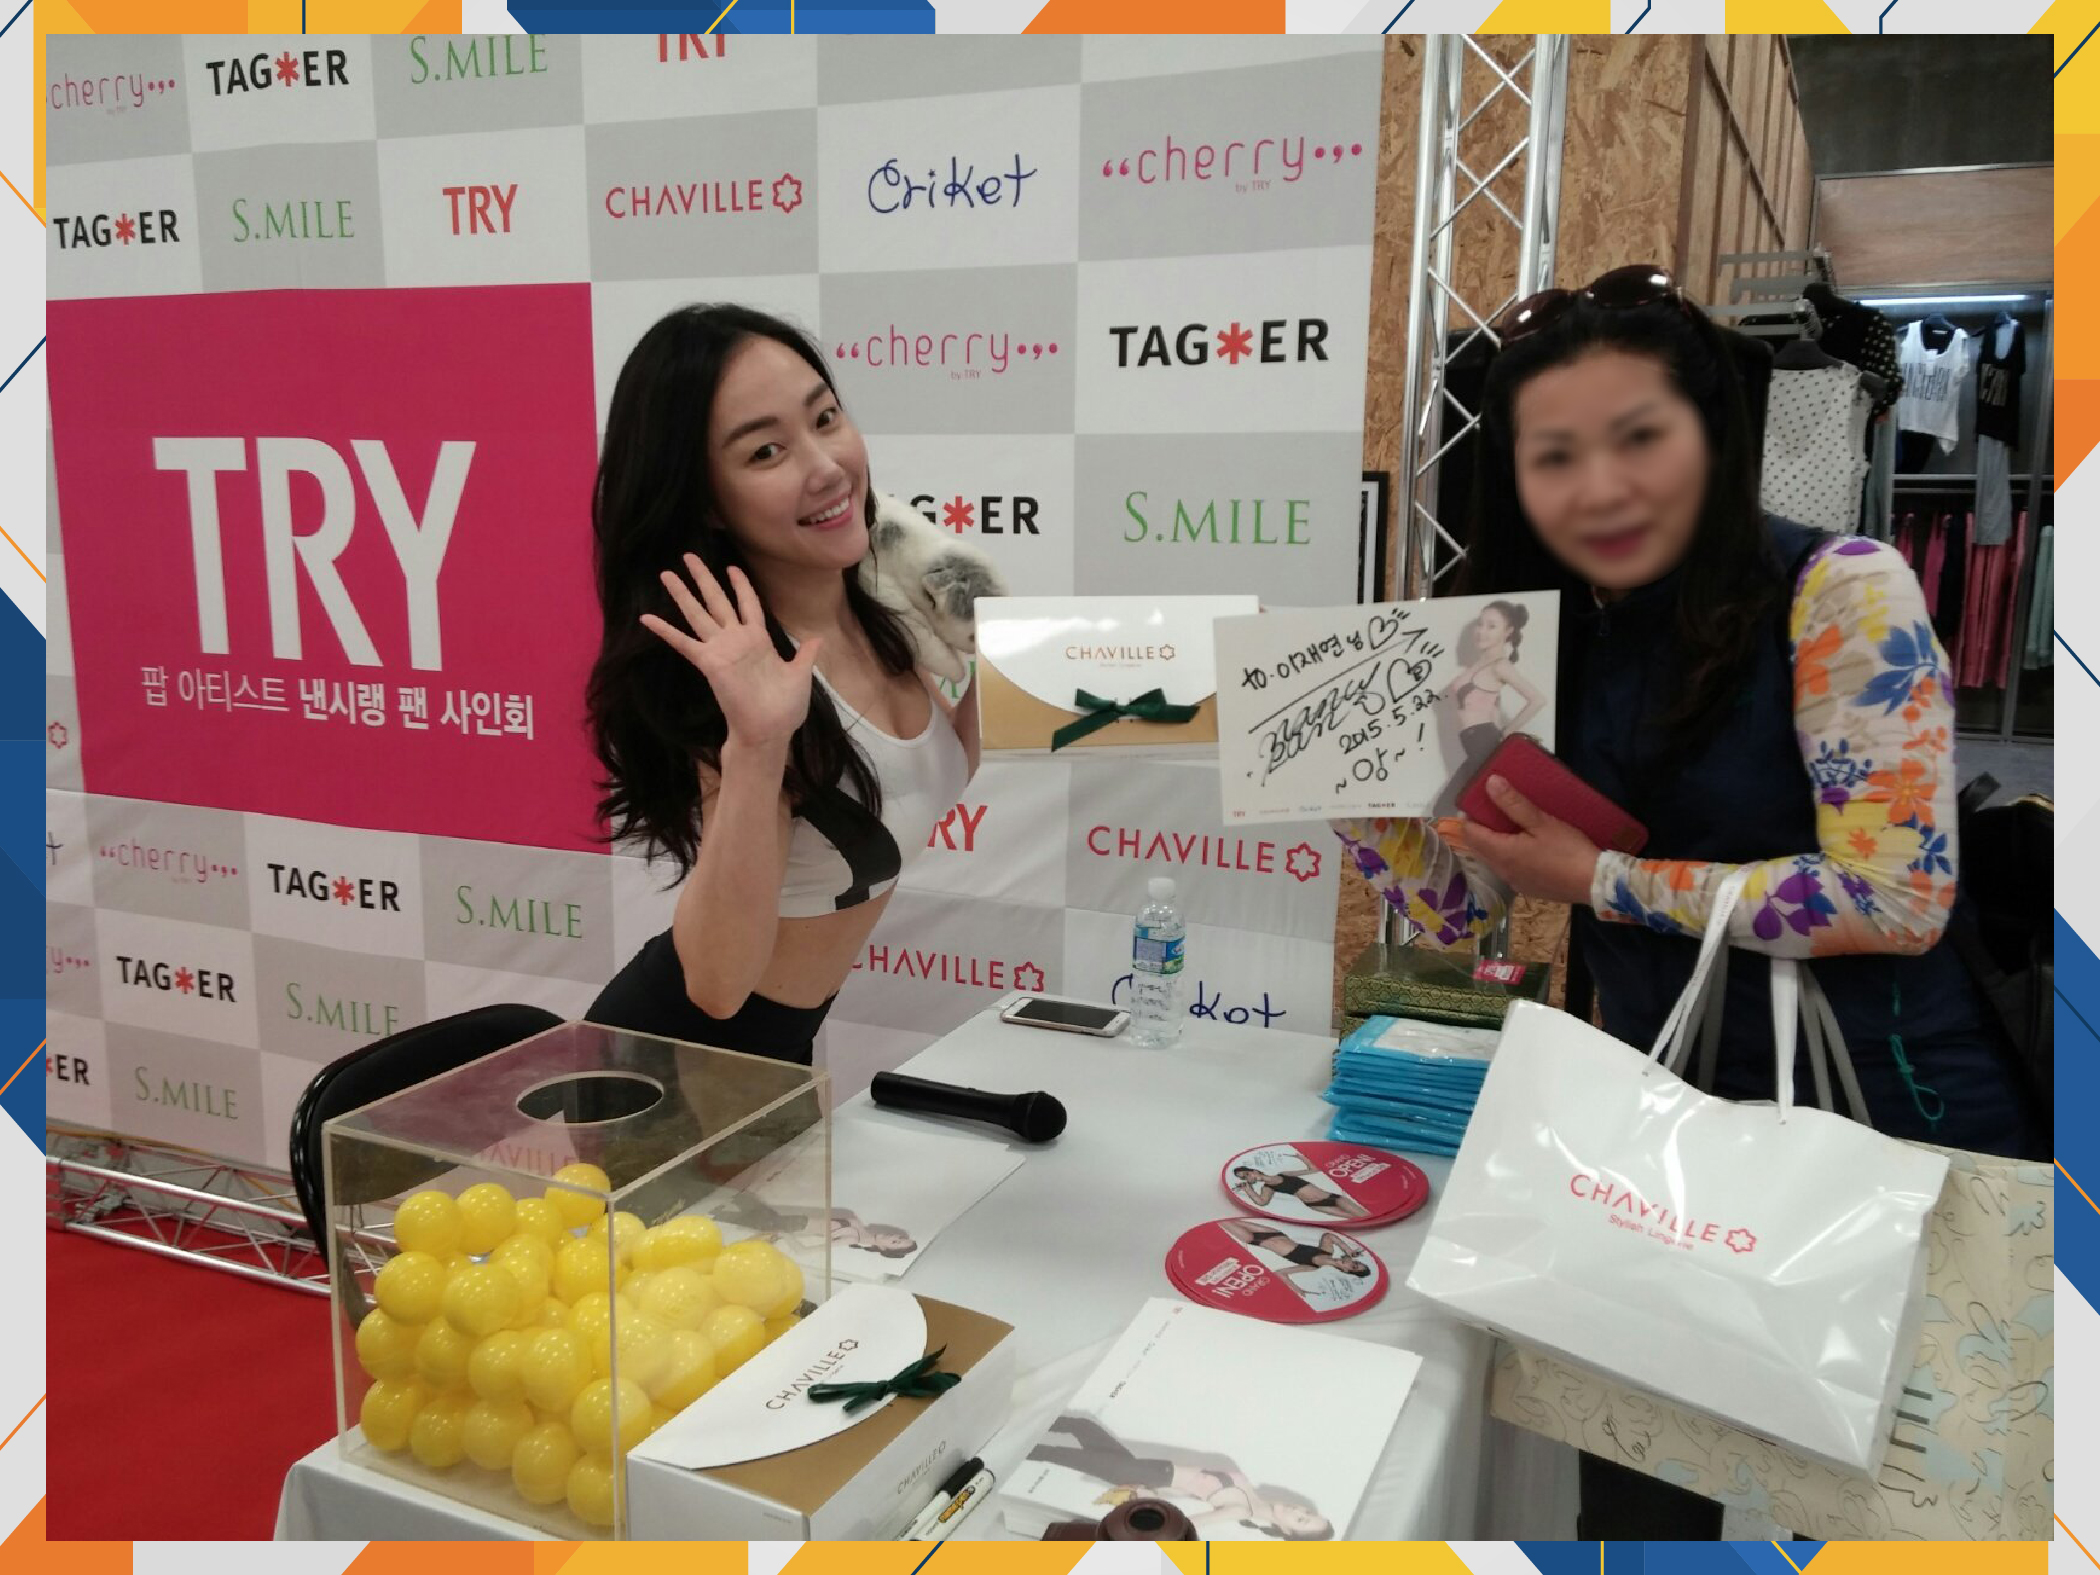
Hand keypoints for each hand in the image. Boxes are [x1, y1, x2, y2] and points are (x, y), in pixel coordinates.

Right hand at [640, 556, 820, 750]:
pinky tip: (647, 618)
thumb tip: (817, 638)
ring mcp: (721, 650)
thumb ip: (804, 654)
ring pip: (698, 614)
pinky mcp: (709, 663)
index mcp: (759, 640)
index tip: (731, 567)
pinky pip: (684, 643)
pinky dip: (666, 631)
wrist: (770, 731)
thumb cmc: (785, 707)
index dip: (740, 585)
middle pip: (717, 600)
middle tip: (689, 555)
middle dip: (704, 578)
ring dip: (682, 594)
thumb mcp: (801, 674)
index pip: (748, 604)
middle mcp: (737, 640)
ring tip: (666, 573)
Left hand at [1461, 775, 1602, 906]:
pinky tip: (1526, 847)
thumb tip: (1489, 783)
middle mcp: (1502, 872)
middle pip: (1480, 848)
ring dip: (1496, 843)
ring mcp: (1515, 883)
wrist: (1595, 884)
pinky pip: (1510, 869)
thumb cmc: (1567, 850)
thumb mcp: (1541, 822)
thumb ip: (1513, 803)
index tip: (1478, 802)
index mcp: (1502, 854)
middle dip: (1481, 829)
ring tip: (1510, 826)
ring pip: (1495, 860)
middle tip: (1493, 810)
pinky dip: (1509, 856)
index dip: (1470, 817)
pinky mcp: (1529, 889)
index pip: (1471, 834)